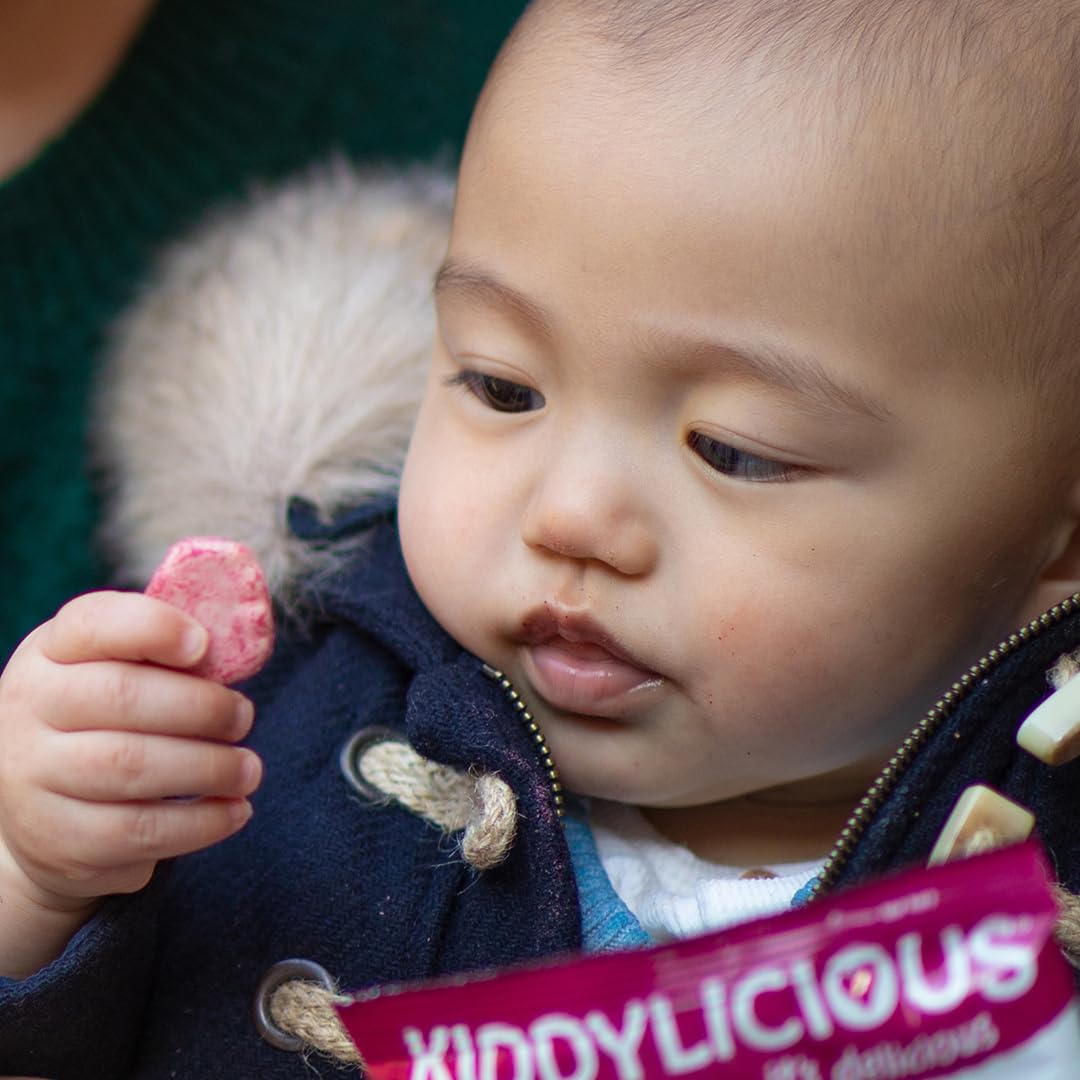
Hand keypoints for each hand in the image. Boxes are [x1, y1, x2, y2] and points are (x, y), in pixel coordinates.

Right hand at [0, 590, 260, 962]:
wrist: (39, 815)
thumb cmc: (101, 724)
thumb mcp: (113, 672)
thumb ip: (164, 655)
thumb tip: (237, 651)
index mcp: (50, 653)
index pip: (92, 624)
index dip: (153, 628)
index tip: (203, 644)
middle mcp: (30, 708)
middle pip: (123, 696)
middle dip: (202, 706)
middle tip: (244, 717)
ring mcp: (34, 777)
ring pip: (133, 766)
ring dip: (210, 767)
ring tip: (248, 770)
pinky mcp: (60, 839)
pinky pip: (139, 830)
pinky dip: (201, 822)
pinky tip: (235, 811)